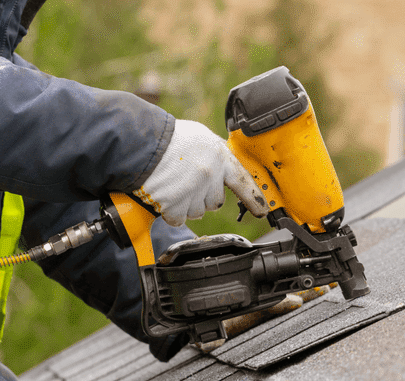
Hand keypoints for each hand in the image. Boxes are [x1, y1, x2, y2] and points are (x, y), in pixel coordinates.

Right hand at [133, 119, 268, 226]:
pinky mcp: (175, 204)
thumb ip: (214, 154)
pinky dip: (171, 212)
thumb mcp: (200, 138)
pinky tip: (164, 197)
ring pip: (197, 212)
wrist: (142, 143)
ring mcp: (193, 191)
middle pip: (215, 202)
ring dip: (186, 204)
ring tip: (173, 185)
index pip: (244, 182)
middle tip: (187, 182)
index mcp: (219, 157)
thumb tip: (221, 167)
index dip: (254, 199)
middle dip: (203, 197)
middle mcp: (210, 175)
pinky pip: (178, 219)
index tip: (262, 211)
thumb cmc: (168, 138)